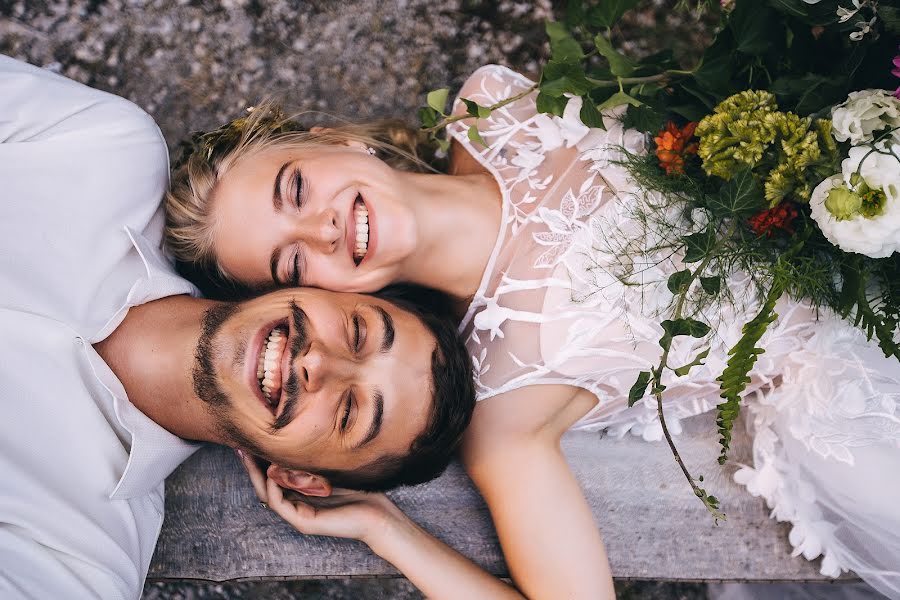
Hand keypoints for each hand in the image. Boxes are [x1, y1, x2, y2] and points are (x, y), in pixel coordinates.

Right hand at [234, 449, 404, 545]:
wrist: (378, 513)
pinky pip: (279, 503)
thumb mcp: (331, 468)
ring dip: (256, 474)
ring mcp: (297, 514)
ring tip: (249, 454)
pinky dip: (273, 487)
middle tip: (240, 445)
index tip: (252, 438)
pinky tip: (272, 471)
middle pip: (264, 484)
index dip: (260, 459)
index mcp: (300, 493)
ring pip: (268, 493)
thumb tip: (302, 432)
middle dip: (251, 464)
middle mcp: (295, 504)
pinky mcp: (304, 522)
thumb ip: (314, 458)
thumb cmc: (359, 489)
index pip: (273, 475)